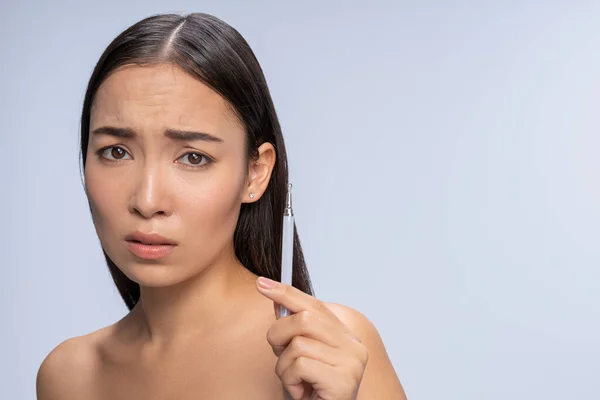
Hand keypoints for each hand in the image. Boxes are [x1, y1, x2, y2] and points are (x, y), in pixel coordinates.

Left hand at [256, 277, 368, 399]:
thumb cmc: (313, 392)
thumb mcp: (300, 356)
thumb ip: (293, 329)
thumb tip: (275, 296)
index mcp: (347, 337)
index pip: (315, 305)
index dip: (285, 293)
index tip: (261, 284)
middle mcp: (355, 347)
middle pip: (304, 320)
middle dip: (279, 336)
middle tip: (280, 354)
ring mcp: (352, 364)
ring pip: (298, 345)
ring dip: (284, 366)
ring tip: (295, 381)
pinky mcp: (343, 382)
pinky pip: (300, 365)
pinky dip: (290, 380)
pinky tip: (302, 392)